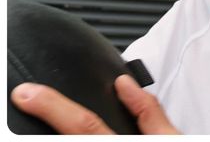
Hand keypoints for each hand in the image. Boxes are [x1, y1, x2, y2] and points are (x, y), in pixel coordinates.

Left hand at [10, 74, 179, 133]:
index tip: (29, 95)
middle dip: (45, 122)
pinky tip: (60, 137)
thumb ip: (148, 111)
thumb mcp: (172, 139)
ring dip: (51, 140)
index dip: (53, 107)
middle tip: (25, 102)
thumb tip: (124, 85)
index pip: (84, 126)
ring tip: (40, 127)